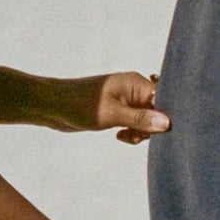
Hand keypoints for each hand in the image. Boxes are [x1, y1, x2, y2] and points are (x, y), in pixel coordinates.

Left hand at [47, 72, 170, 142]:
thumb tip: (168, 123)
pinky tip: (120, 136)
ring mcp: (126, 101)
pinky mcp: (118, 111)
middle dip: (151, 127)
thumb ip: (140, 119)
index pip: (164, 99)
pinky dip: (131, 132)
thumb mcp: (111, 114)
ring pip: (146, 120)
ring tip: (124, 136)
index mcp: (135, 84)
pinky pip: (135, 124)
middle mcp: (134, 90)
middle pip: (158, 111)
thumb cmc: (79, 105)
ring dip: (140, 132)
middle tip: (135, 135)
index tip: (157, 132)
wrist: (52, 106)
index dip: (165, 116)